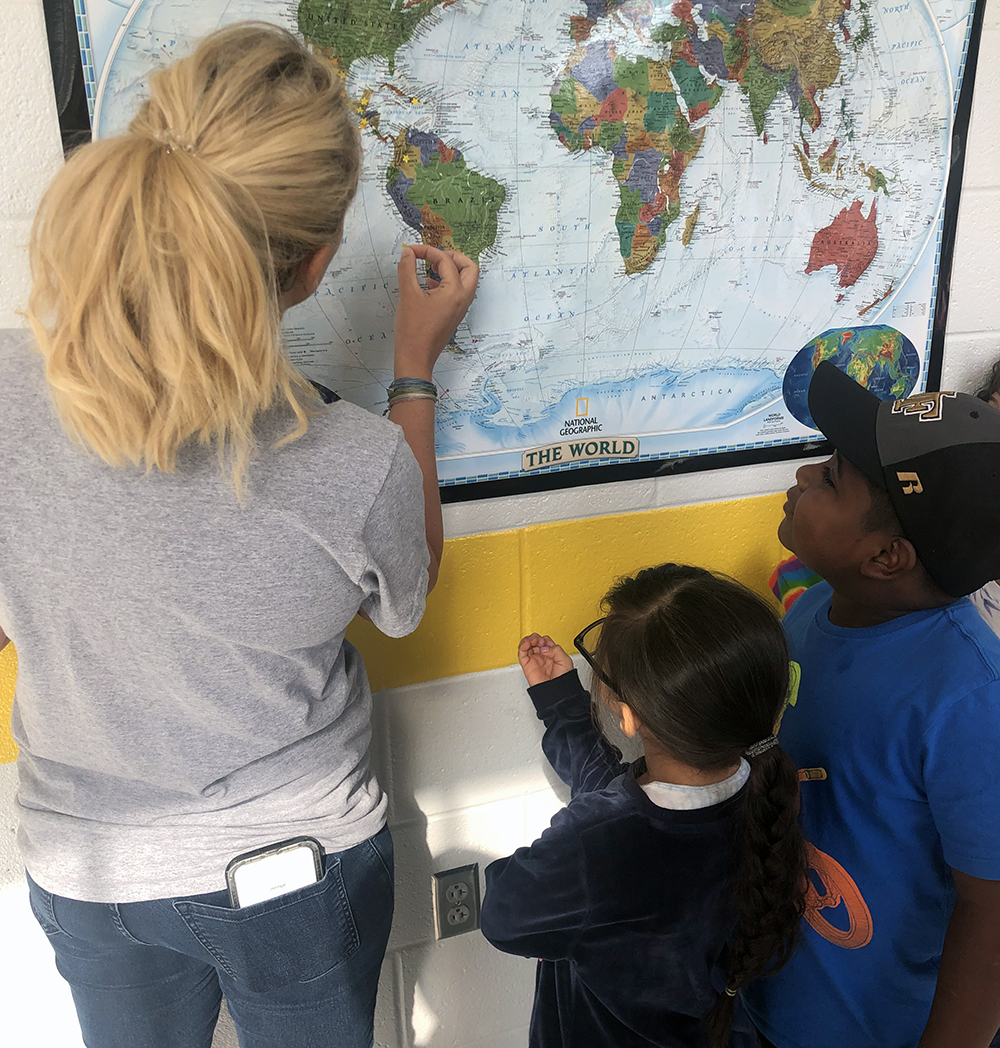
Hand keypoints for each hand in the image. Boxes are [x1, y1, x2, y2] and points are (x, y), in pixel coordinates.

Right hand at [394, 244, 478, 377]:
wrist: (416, 358)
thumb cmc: (413, 331)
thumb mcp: (408, 295)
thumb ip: (407, 269)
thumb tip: (408, 253)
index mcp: (454, 292)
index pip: (446, 261)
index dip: (427, 251)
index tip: (411, 252)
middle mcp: (463, 299)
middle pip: (470, 268)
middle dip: (453, 257)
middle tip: (434, 256)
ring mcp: (460, 308)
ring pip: (467, 280)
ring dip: (452, 269)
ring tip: (431, 268)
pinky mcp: (455, 315)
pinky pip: (459, 292)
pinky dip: (448, 282)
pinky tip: (430, 284)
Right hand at [518, 634, 573, 686]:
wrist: (557, 691)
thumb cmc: (563, 680)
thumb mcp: (565, 660)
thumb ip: (555, 649)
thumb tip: (544, 648)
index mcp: (552, 654)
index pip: (545, 640)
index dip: (546, 639)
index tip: (549, 643)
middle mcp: (542, 656)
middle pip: (535, 641)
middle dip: (537, 638)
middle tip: (541, 642)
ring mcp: (534, 660)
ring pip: (527, 644)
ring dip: (529, 639)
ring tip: (534, 641)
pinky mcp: (526, 665)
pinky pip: (521, 653)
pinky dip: (522, 645)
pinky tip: (527, 643)